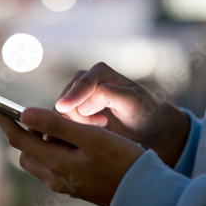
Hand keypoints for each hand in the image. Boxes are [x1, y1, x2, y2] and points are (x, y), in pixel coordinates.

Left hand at [0, 107, 144, 205]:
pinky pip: (51, 165)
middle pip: (26, 150)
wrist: (145, 193)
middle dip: (26, 131)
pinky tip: (73, 143)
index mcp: (56, 164)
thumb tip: (25, 113)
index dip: (4, 121)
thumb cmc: (123, 162)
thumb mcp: (91, 138)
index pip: (19, 139)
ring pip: (38, 158)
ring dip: (41, 141)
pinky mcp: (72, 186)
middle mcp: (54, 177)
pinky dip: (53, 150)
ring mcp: (63, 184)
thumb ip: (57, 125)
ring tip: (64, 128)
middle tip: (43, 115)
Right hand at [54, 62, 189, 167]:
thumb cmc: (143, 111)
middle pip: (66, 99)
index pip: (81, 84)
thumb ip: (108, 95)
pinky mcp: (72, 110)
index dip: (73, 96)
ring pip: (60, 112)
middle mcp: (84, 80)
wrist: (145, 125)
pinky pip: (60, 121)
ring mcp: (76, 96)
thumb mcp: (133, 102)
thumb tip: (82, 104)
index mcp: (100, 71)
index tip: (63, 108)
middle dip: (79, 116)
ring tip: (101, 127)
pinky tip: (87, 134)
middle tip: (103, 124)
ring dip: (75, 124)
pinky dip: (69, 130)